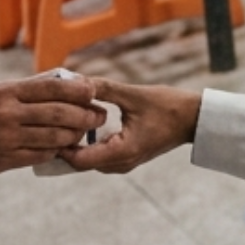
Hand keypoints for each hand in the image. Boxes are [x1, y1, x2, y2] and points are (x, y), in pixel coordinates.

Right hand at [0, 73, 104, 182]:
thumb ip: (18, 92)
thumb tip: (55, 83)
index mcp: (2, 91)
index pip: (52, 86)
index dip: (79, 89)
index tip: (93, 91)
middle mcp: (6, 113)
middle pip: (60, 111)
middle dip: (86, 114)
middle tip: (99, 115)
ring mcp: (6, 138)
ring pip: (55, 135)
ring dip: (75, 134)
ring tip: (84, 133)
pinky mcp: (4, 161)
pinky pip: (41, 155)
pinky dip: (56, 151)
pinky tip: (63, 148)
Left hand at [60, 78, 200, 173]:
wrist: (194, 119)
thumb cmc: (168, 106)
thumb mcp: (133, 94)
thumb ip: (104, 89)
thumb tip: (77, 81)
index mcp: (122, 151)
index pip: (79, 160)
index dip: (60, 147)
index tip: (50, 127)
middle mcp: (122, 163)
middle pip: (81, 163)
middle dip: (65, 145)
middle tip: (51, 123)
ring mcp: (125, 163)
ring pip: (89, 162)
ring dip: (77, 146)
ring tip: (64, 123)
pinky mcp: (128, 157)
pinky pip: (100, 157)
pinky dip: (88, 146)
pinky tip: (82, 127)